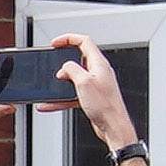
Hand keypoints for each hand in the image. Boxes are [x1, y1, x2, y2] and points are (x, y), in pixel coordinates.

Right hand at [61, 35, 141, 156]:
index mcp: (99, 64)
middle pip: (79, 57)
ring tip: (52, 86)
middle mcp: (99, 72)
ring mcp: (96, 85)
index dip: (68, 39)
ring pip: (75, 77)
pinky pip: (73, 93)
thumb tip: (64, 67)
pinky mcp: (92, 97)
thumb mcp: (84, 82)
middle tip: (52, 62)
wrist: (113, 127)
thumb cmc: (105, 106)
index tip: (55, 43)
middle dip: (63, 60)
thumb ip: (72, 70)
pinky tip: (51, 104)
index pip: (84, 41)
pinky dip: (62, 97)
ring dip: (62, 81)